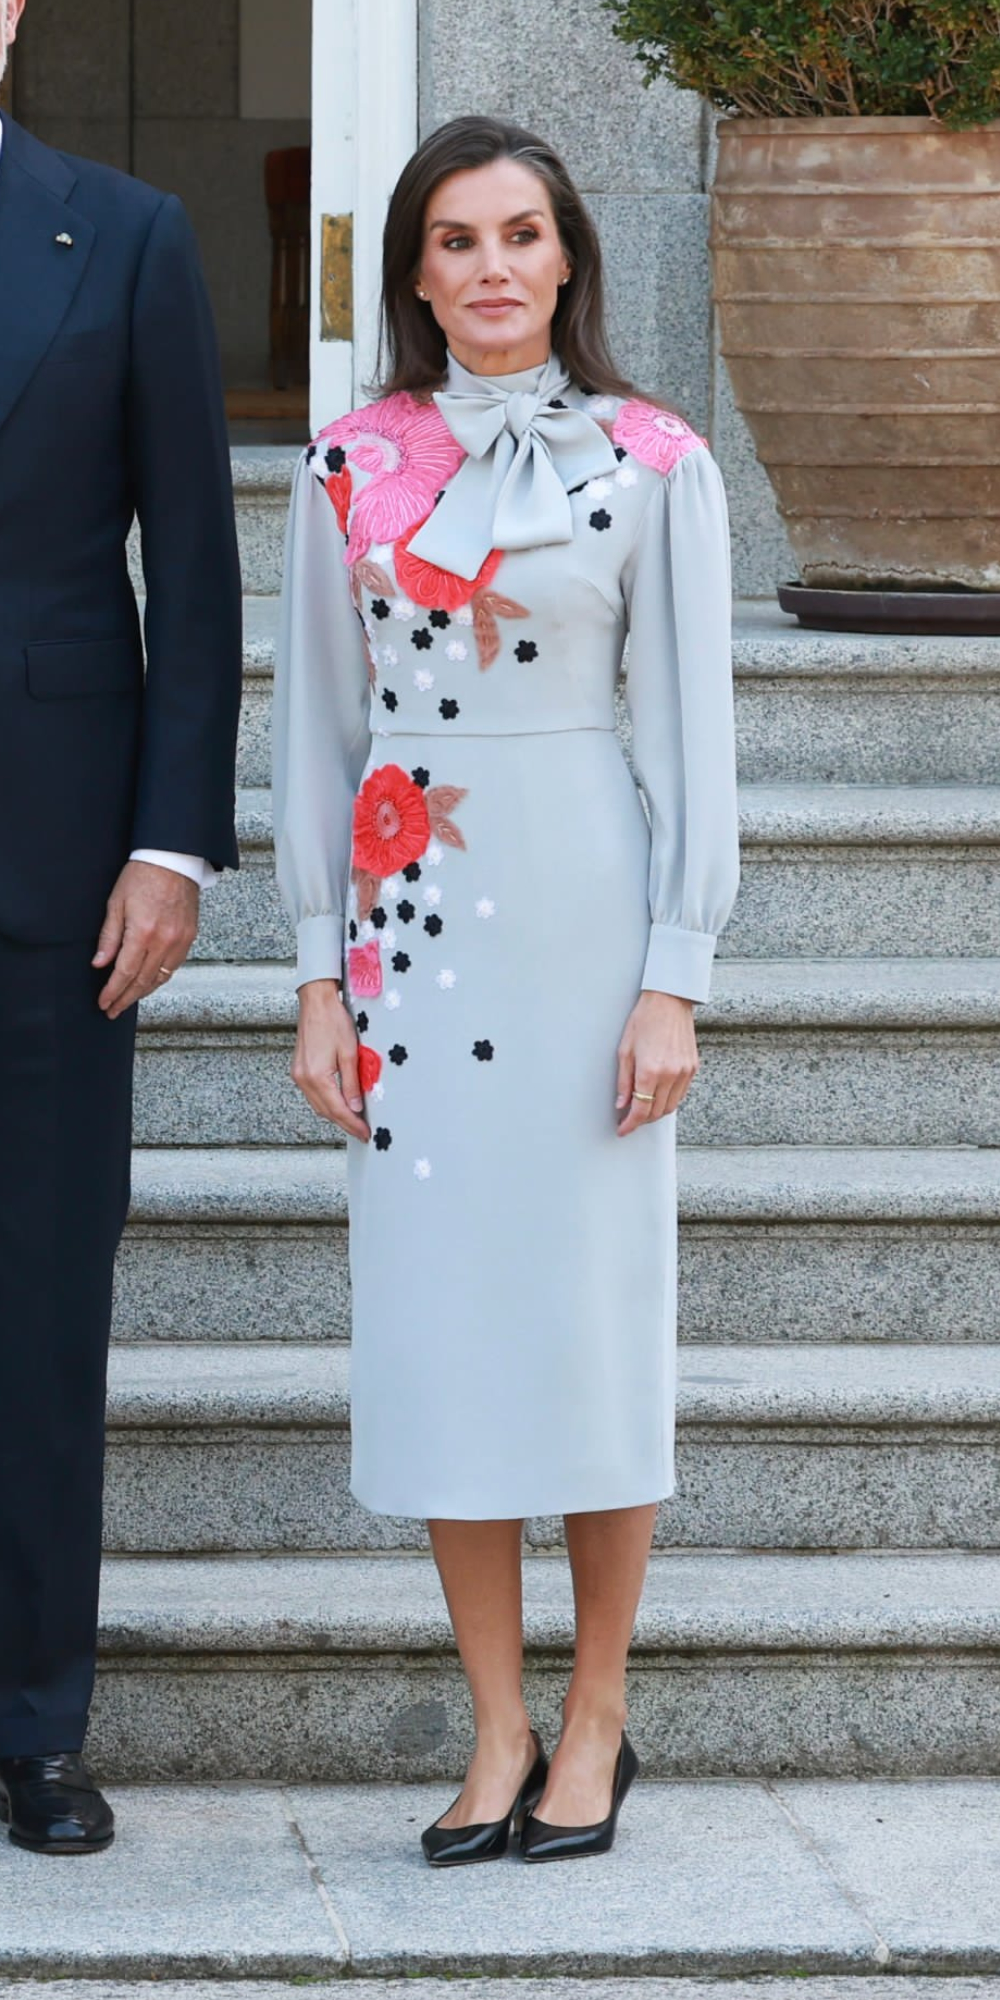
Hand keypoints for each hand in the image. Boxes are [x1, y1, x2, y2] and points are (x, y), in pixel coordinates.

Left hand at [93, 860, 199, 1018]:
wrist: (173, 860)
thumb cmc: (142, 876)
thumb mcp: (116, 903)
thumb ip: (109, 937)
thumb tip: (99, 964)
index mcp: (142, 933)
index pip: (124, 973)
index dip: (113, 991)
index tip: (104, 1003)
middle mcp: (164, 941)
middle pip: (142, 981)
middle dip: (125, 998)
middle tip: (113, 1010)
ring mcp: (179, 941)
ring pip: (160, 978)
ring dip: (142, 992)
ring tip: (128, 1001)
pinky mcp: (189, 937)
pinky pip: (173, 967)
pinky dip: (159, 979)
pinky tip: (149, 982)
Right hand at [292, 979, 369, 1141]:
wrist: (316, 1002)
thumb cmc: (332, 1021)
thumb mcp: (350, 1053)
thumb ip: (352, 1083)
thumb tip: (355, 1106)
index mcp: (316, 1076)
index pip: (338, 1109)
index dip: (352, 1124)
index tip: (364, 1132)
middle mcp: (304, 1078)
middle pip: (325, 1111)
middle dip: (344, 1123)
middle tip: (361, 1131)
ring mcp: (299, 1075)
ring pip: (318, 1105)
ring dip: (335, 1114)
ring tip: (353, 1120)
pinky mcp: (299, 1070)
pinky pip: (313, 1095)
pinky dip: (326, 1102)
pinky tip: (338, 1103)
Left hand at [616, 990, 698, 1135]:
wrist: (669, 1001)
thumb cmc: (644, 1020)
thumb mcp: (625, 1050)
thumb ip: (623, 1081)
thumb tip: (622, 1104)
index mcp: (650, 1071)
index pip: (641, 1110)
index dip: (630, 1124)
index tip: (623, 1129)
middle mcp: (670, 1074)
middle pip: (657, 1112)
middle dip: (642, 1119)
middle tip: (630, 1118)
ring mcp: (684, 1072)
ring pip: (671, 1106)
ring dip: (656, 1112)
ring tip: (643, 1107)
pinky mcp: (693, 1067)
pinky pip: (681, 1094)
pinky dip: (669, 1100)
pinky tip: (659, 1095)